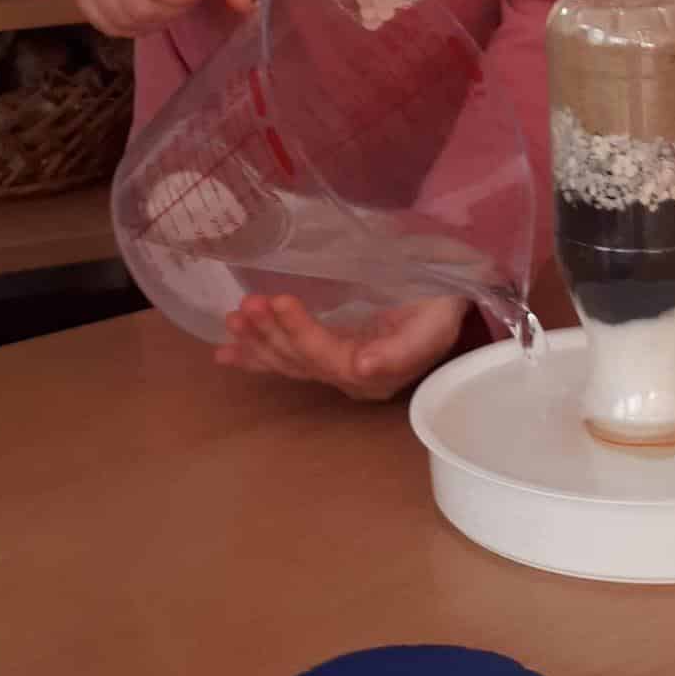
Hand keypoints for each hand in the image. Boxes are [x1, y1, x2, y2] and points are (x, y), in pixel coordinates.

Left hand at [216, 293, 466, 401]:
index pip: (327, 357)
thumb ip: (402, 349)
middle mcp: (350, 378)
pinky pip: (286, 359)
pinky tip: (226, 353)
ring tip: (232, 320)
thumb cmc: (443, 305)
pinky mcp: (326, 353)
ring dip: (257, 342)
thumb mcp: (435, 323)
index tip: (278, 299)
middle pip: (300, 362)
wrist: (447, 296)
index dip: (299, 331)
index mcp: (376, 374)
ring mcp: (336, 367)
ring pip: (288, 361)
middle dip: (270, 334)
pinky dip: (255, 355)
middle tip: (245, 306)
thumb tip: (360, 368)